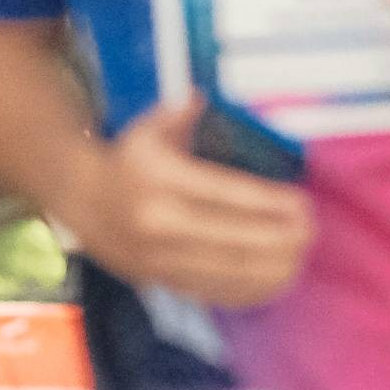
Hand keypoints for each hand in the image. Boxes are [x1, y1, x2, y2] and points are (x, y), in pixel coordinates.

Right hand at [71, 95, 313, 309]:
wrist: (79, 201)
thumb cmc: (126, 161)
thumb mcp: (148, 128)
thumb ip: (181, 113)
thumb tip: (203, 97)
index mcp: (161, 180)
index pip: (226, 196)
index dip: (269, 204)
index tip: (302, 205)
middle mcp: (160, 223)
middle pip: (233, 240)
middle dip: (280, 239)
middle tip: (310, 231)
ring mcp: (160, 258)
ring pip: (227, 272)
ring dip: (272, 268)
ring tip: (300, 256)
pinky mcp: (162, 281)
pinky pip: (214, 292)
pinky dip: (250, 290)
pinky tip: (275, 280)